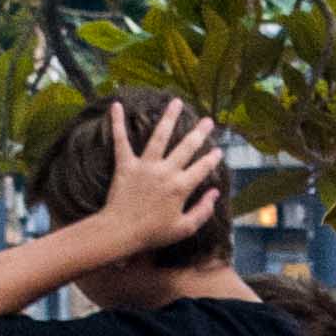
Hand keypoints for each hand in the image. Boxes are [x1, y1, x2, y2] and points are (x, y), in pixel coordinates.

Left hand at [83, 100, 230, 258]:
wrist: (121, 232)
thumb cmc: (153, 233)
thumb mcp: (184, 229)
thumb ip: (203, 211)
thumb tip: (215, 193)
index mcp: (181, 186)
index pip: (202, 168)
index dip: (212, 158)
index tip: (218, 150)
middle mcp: (166, 171)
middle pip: (186, 147)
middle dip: (199, 132)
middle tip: (208, 120)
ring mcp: (145, 165)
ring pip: (160, 136)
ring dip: (169, 117)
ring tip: (176, 101)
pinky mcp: (126, 165)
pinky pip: (121, 141)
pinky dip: (118, 123)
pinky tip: (117, 105)